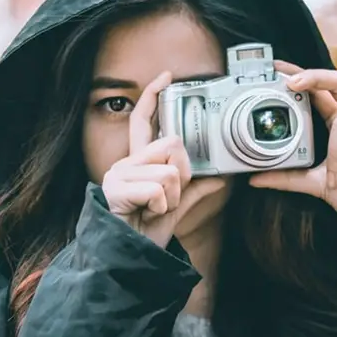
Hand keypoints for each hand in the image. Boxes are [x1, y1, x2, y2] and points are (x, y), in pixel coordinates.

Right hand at [102, 71, 225, 247]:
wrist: (125, 259)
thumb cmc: (145, 233)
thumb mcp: (176, 209)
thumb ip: (194, 190)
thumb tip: (221, 178)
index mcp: (138, 162)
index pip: (144, 121)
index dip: (153, 96)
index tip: (166, 76)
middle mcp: (126, 162)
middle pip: (171, 144)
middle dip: (182, 174)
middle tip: (170, 197)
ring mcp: (119, 173)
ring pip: (169, 171)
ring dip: (172, 198)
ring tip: (156, 210)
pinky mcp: (115, 188)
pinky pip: (158, 189)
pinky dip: (162, 208)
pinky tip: (147, 215)